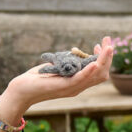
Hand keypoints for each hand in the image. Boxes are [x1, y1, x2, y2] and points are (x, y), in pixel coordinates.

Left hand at [0, 39, 114, 119]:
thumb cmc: (38, 79)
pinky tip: (95, 62)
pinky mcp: (64, 87)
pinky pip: (80, 80)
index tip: (100, 44)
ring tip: (108, 48)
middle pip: (102, 73)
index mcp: (79, 82)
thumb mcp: (58, 68)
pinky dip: (89, 71)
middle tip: (109, 41)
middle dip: (108, 56)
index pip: (99, 72)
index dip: (104, 58)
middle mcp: (79, 86)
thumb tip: (75, 52)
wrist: (23, 90)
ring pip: (95, 76)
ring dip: (104, 60)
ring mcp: (72, 88)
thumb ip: (68, 63)